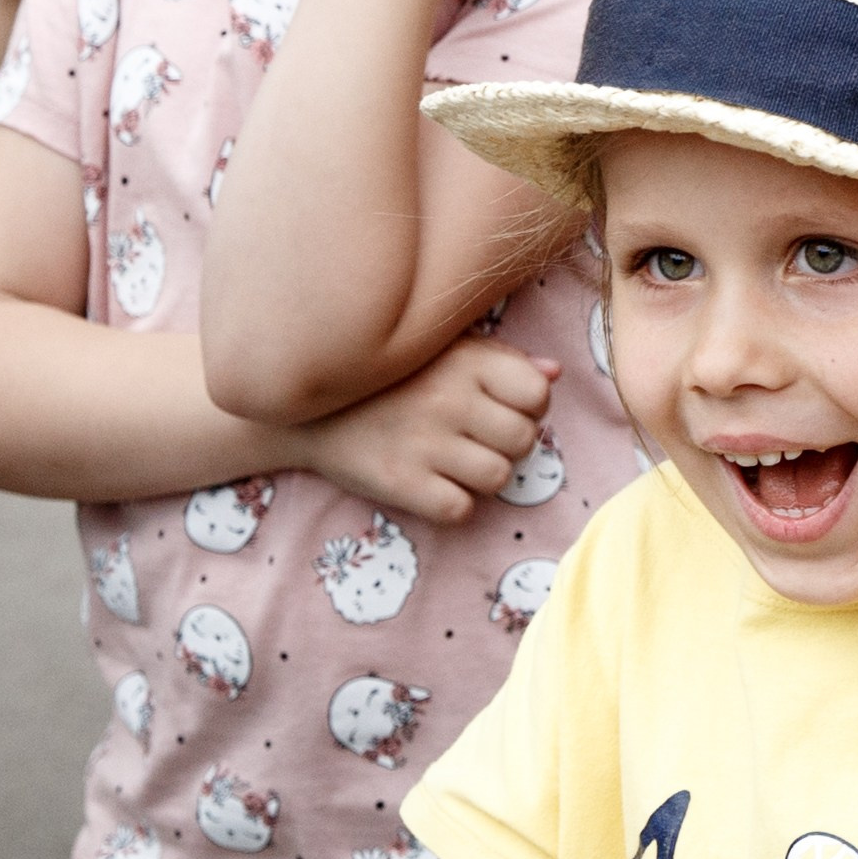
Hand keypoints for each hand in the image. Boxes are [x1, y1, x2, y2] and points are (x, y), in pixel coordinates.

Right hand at [296, 337, 555, 523]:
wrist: (303, 408)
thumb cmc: (388, 377)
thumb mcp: (443, 349)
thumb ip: (501, 359)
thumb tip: (554, 373)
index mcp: (465, 361)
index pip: (537, 395)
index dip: (528, 406)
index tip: (502, 406)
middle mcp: (449, 399)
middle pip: (524, 440)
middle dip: (507, 443)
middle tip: (475, 437)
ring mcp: (424, 443)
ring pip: (499, 478)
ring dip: (484, 475)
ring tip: (455, 460)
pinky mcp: (401, 483)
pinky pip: (460, 509)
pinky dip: (453, 503)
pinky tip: (433, 483)